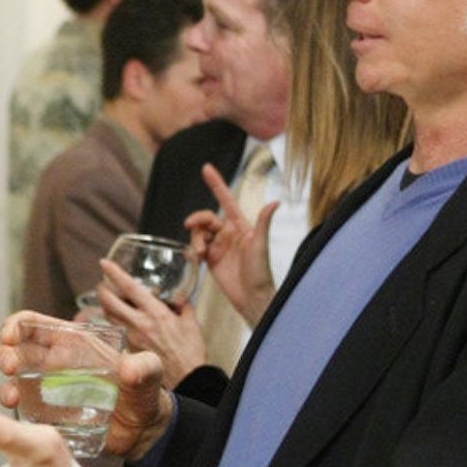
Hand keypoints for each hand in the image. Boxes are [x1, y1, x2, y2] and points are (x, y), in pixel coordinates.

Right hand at [0, 312, 171, 459]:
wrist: (145, 431)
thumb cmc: (146, 393)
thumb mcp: (151, 373)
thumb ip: (145, 366)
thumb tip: (130, 367)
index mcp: (72, 342)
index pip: (34, 324)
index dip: (15, 325)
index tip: (9, 336)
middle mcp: (55, 363)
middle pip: (17, 351)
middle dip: (5, 353)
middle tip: (10, 365)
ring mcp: (50, 391)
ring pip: (15, 382)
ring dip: (6, 386)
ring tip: (12, 396)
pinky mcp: (50, 417)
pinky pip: (25, 413)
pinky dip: (17, 414)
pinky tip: (21, 417)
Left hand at [96, 259, 205, 383]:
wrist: (187, 377)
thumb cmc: (190, 351)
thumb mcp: (190, 321)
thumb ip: (182, 305)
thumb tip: (178, 296)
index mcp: (155, 312)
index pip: (130, 288)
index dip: (115, 273)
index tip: (104, 263)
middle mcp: (139, 323)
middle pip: (109, 301)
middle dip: (101, 289)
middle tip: (102, 283)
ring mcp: (131, 337)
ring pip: (109, 316)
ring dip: (106, 305)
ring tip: (109, 299)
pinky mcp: (128, 349)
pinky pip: (116, 331)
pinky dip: (115, 322)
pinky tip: (119, 320)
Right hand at [184, 163, 278, 324]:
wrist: (252, 298)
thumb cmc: (261, 272)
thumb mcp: (261, 246)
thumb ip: (264, 223)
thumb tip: (275, 202)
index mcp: (241, 226)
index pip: (226, 200)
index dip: (216, 184)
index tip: (206, 168)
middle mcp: (229, 234)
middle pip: (207, 218)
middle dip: (197, 220)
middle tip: (190, 226)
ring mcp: (219, 246)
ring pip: (200, 233)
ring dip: (196, 239)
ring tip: (201, 252)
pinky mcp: (211, 260)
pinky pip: (196, 248)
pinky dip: (194, 250)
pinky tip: (198, 258)